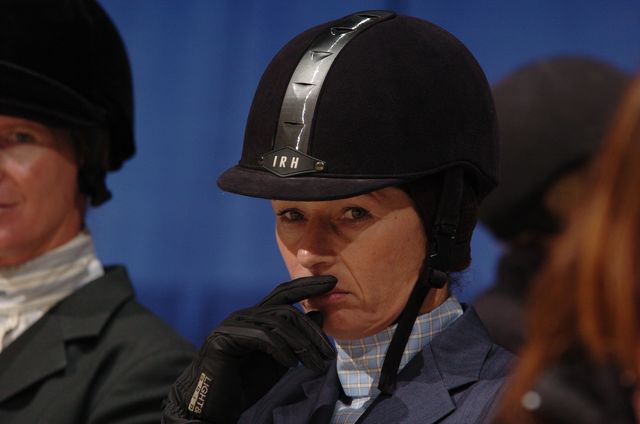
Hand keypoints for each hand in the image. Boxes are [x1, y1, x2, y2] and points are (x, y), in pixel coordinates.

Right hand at [163, 276, 336, 423]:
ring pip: (278, 323)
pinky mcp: (224, 337)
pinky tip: (291, 365)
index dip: (308, 285)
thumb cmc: (246, 383)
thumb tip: (320, 314)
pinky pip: (262, 336)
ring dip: (303, 346)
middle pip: (288, 311)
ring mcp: (233, 324)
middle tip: (329, 355)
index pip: (285, 292)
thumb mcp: (281, 359)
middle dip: (313, 333)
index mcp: (258, 316)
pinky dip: (282, 350)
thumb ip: (297, 338)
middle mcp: (245, 315)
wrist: (214, 406)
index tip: (332, 282)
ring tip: (316, 365)